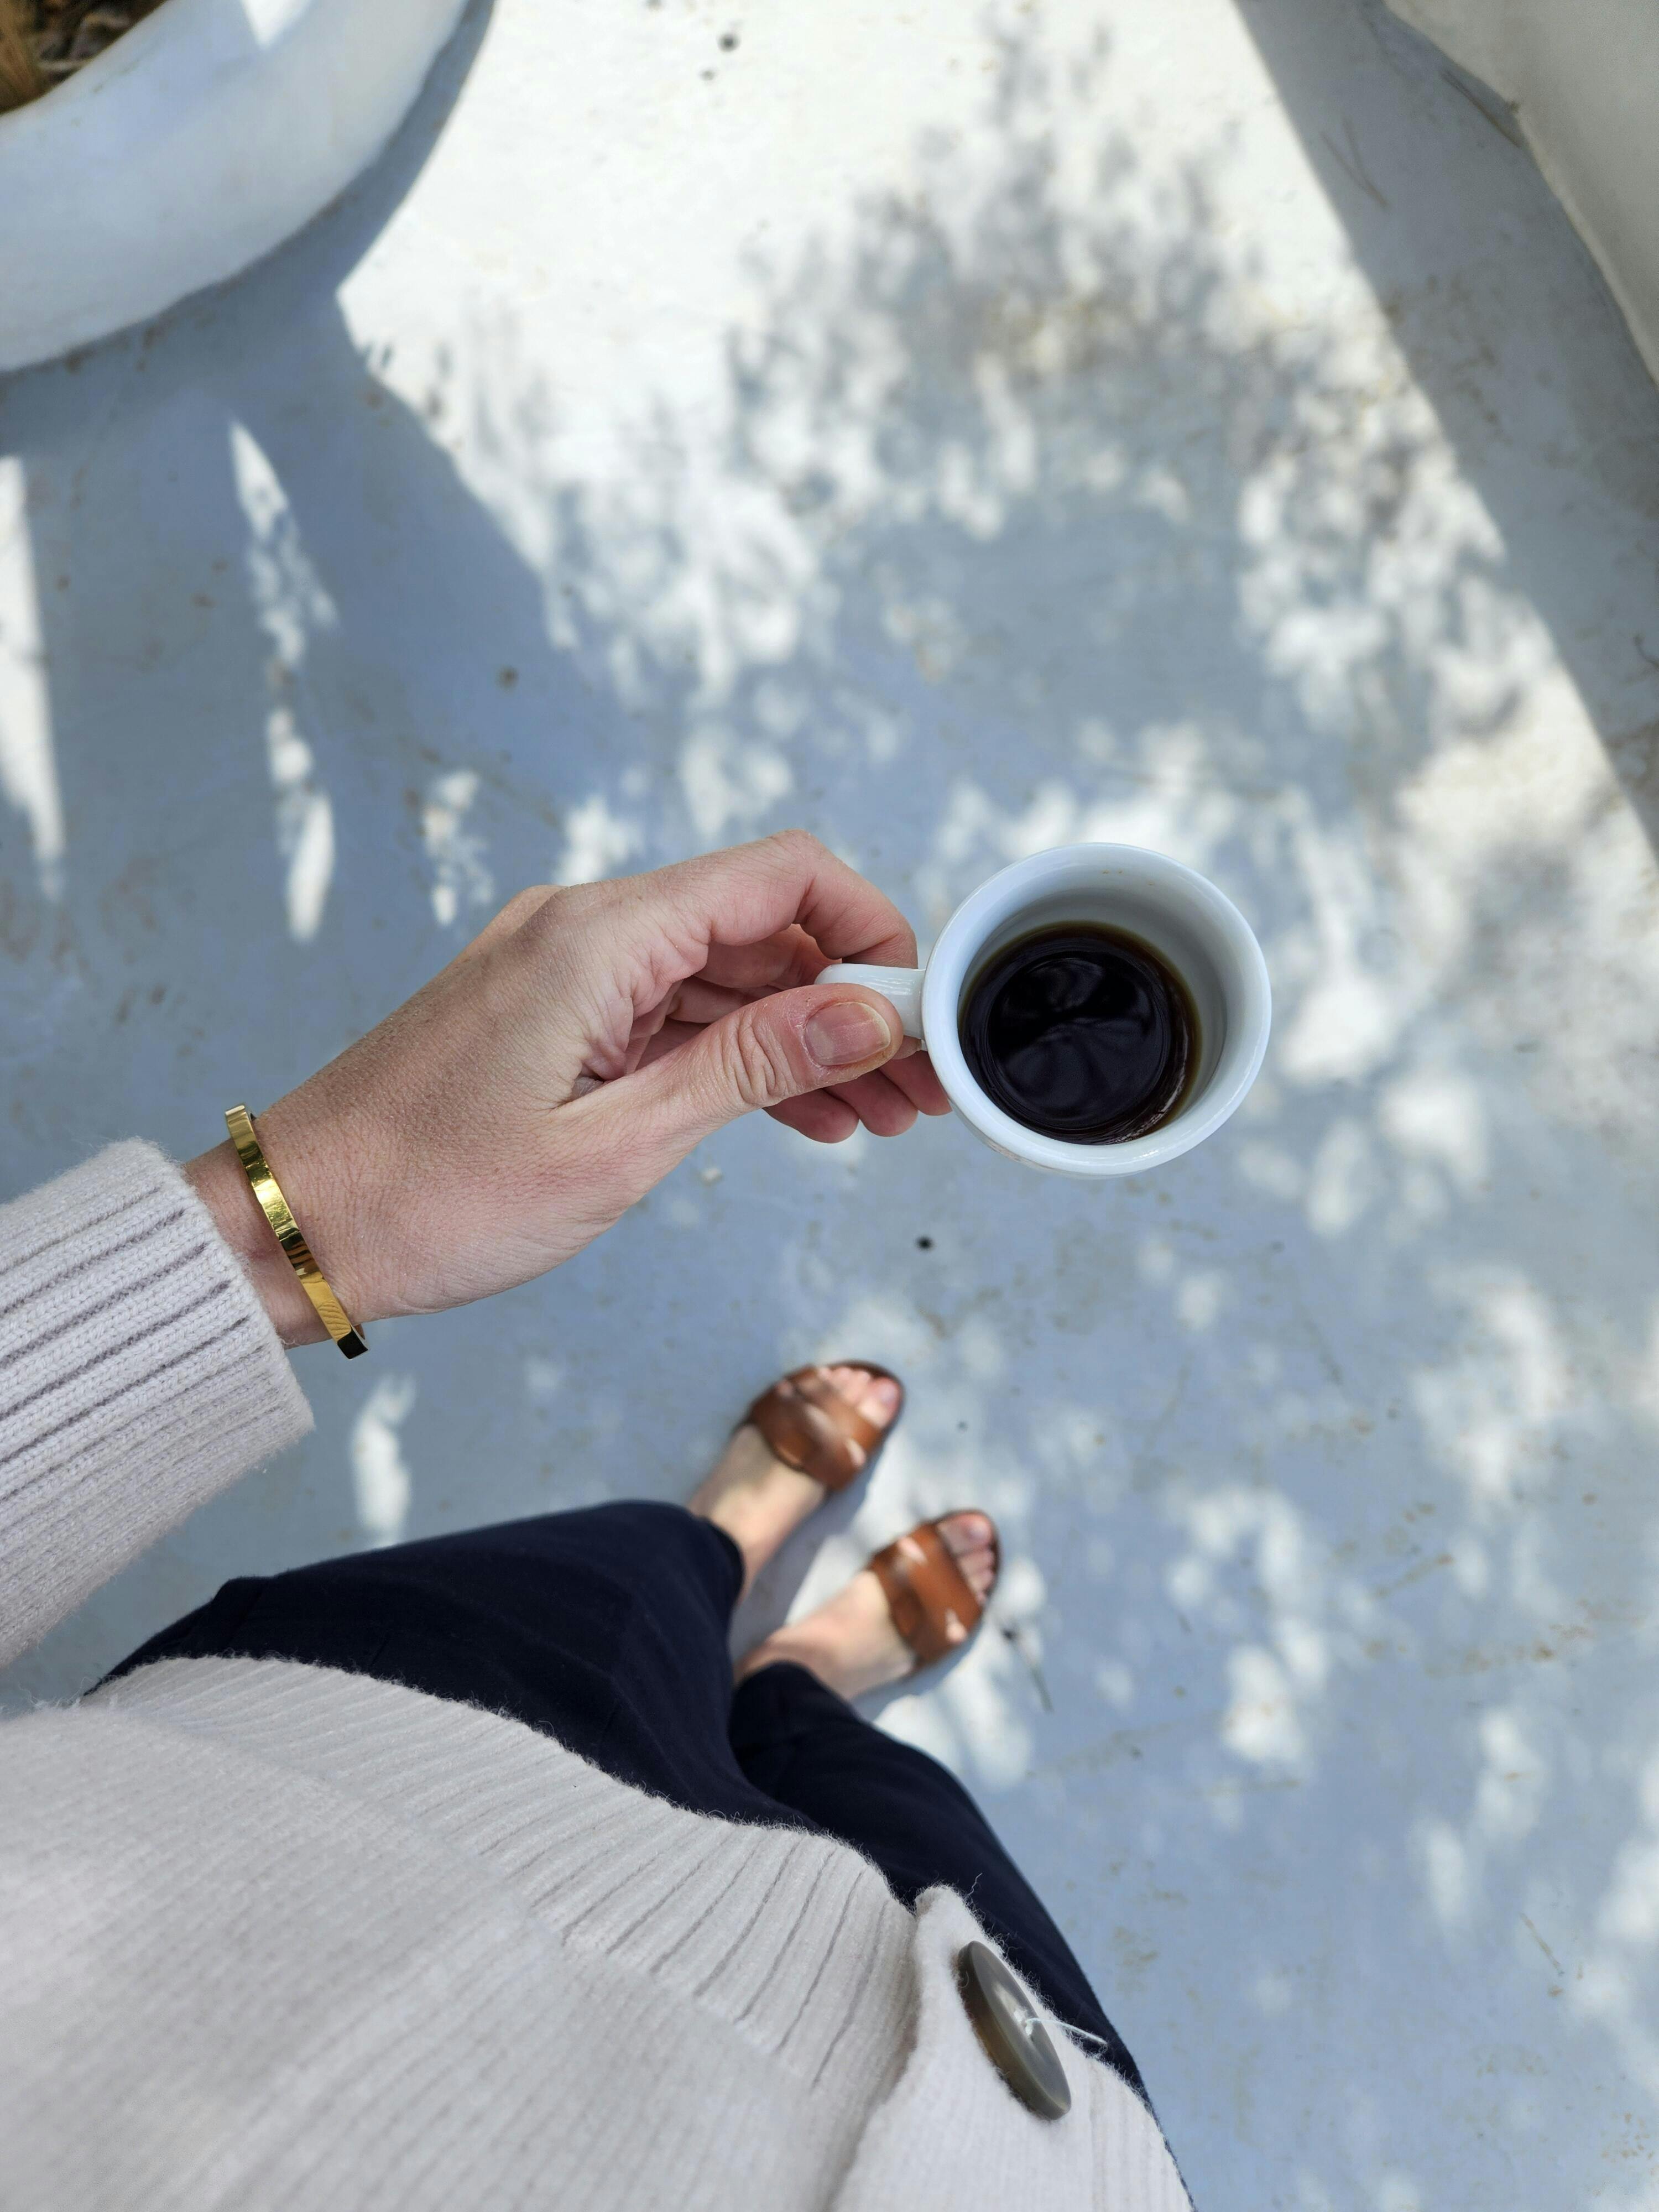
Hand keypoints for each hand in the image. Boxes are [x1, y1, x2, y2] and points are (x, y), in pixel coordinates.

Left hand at [187, 832, 949, 1344]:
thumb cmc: (429, 1195)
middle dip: (852, 1001)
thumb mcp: (615, 1145)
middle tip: (918, 1089)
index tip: (922, 1006)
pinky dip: (737, 1056)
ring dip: (802, 1039)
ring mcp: (564, 969)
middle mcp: (583, 930)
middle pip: (761, 929)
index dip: (871, 928)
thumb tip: (865, 1014)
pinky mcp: (551, 1013)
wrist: (296, 1223)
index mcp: (597, 938)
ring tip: (875, 1116)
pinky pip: (671, 1013)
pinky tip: (799, 1114)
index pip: (778, 878)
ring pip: (723, 977)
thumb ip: (749, 1068)